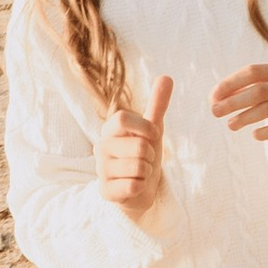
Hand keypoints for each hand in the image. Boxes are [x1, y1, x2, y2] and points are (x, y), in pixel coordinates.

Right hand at [98, 74, 172, 216]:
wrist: (138, 188)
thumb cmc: (144, 154)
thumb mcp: (153, 129)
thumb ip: (158, 104)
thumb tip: (166, 76)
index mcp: (109, 129)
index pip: (123, 118)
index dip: (145, 128)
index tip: (152, 136)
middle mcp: (100, 147)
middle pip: (138, 146)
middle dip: (151, 155)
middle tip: (145, 159)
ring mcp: (100, 170)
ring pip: (139, 167)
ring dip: (147, 172)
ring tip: (139, 172)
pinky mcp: (105, 191)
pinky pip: (134, 185)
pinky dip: (141, 187)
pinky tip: (134, 186)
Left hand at [211, 59, 267, 147]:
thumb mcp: (264, 89)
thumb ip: (241, 90)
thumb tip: (214, 99)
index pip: (252, 72)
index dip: (230, 83)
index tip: (213, 97)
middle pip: (259, 91)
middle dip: (234, 102)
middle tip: (215, 112)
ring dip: (245, 117)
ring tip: (230, 125)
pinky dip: (265, 132)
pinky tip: (254, 135)